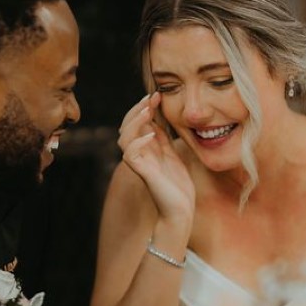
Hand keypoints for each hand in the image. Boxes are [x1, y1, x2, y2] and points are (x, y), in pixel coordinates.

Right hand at [117, 93, 195, 225]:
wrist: (181, 210)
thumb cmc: (178, 186)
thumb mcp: (172, 155)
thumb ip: (163, 139)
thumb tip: (157, 119)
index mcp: (146, 149)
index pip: (136, 123)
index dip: (143, 107)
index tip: (157, 94)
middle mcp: (139, 154)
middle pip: (126, 126)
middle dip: (137, 109)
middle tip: (151, 97)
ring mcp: (139, 163)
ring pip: (124, 137)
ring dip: (134, 122)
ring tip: (148, 111)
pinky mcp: (142, 173)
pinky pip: (130, 155)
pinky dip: (138, 142)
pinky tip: (151, 135)